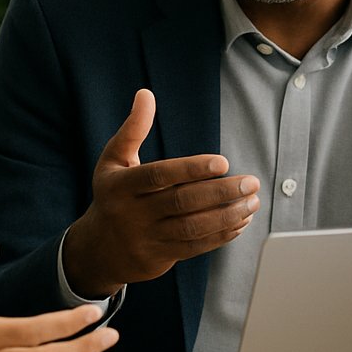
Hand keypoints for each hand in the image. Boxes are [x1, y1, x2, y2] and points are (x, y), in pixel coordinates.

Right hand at [64, 88, 259, 295]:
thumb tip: (146, 94)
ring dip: (227, 216)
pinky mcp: (160, 257)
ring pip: (193, 228)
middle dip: (221, 193)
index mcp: (121, 186)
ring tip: (252, 202)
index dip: (192, 169)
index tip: (223, 163)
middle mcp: (132, 214)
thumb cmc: (113, 196)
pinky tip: (241, 221)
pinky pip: (195, 247)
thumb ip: (132, 129)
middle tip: (251, 182)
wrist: (99, 249)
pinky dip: (221, 235)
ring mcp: (147, 239)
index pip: (159, 176)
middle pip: (182, 203)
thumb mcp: (113, 161)